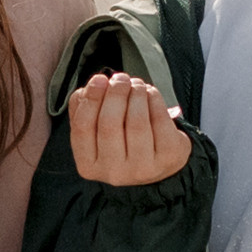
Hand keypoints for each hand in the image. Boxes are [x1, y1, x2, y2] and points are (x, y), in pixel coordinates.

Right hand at [68, 72, 191, 186]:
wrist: (156, 162)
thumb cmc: (120, 141)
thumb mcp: (95, 129)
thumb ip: (83, 107)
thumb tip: (91, 88)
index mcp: (89, 166)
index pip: (83, 127)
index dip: (91, 99)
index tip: (99, 79)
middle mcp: (114, 172)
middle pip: (109, 123)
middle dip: (115, 93)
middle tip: (121, 78)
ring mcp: (143, 169)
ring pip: (136, 121)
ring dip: (136, 94)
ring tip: (136, 84)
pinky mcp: (168, 158)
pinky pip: (160, 121)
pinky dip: (154, 99)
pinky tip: (150, 94)